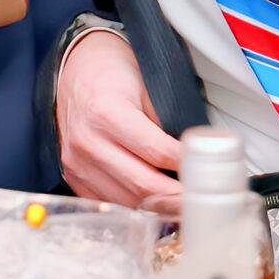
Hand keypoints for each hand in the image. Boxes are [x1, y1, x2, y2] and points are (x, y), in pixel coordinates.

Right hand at [55, 28, 183, 210]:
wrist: (75, 70)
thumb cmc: (113, 73)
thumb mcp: (146, 83)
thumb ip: (167, 120)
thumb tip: (196, 156)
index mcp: (105, 111)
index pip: (157, 152)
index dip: (186, 166)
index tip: (205, 172)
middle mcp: (87, 140)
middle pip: (142, 186)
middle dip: (177, 198)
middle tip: (201, 201)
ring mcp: (76, 161)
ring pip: (127, 202)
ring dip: (157, 208)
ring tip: (181, 204)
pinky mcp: (73, 175)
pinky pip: (109, 203)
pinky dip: (134, 207)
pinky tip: (152, 202)